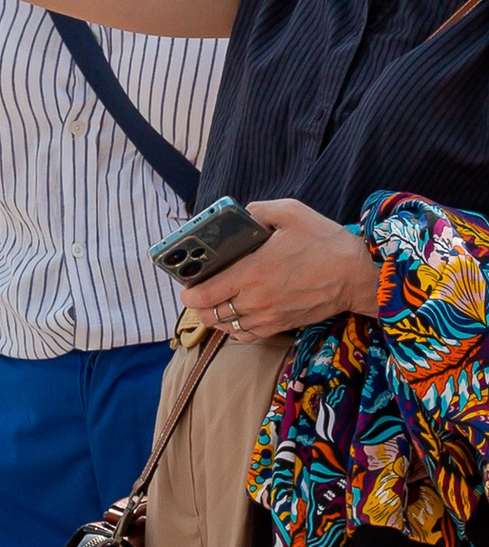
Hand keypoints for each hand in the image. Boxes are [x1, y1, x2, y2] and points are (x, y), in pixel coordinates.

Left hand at [179, 199, 380, 341]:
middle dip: (197, 305)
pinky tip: (236, 316)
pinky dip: (234, 329)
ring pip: (224, 326)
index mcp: (251, 272)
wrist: (359, 275)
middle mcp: (255, 299)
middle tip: (198, 292)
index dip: (188, 291)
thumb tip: (241, 214)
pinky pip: (245, 336)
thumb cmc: (326, 243)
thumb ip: (260, 210)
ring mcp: (266, 316)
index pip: (202, 294)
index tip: (187, 284)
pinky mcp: (279, 326)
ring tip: (214, 303)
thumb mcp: (293, 213)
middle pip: (208, 314)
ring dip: (214, 317)